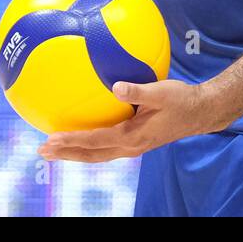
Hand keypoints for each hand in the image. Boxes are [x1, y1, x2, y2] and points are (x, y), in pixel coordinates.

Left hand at [37, 78, 225, 162]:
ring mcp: (132, 147)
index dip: (72, 141)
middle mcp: (130, 147)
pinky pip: (106, 147)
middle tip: (42, 151)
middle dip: (66, 154)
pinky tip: (81, 135)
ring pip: (97, 154)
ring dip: (75, 153)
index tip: (51, 140)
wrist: (200, 113)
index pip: (95, 141)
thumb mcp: (161, 92)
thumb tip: (115, 86)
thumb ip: (138, 91)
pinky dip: (88, 146)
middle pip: (91, 155)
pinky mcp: (135, 142)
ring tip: (54, 149)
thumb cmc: (182, 100)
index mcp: (132, 137)